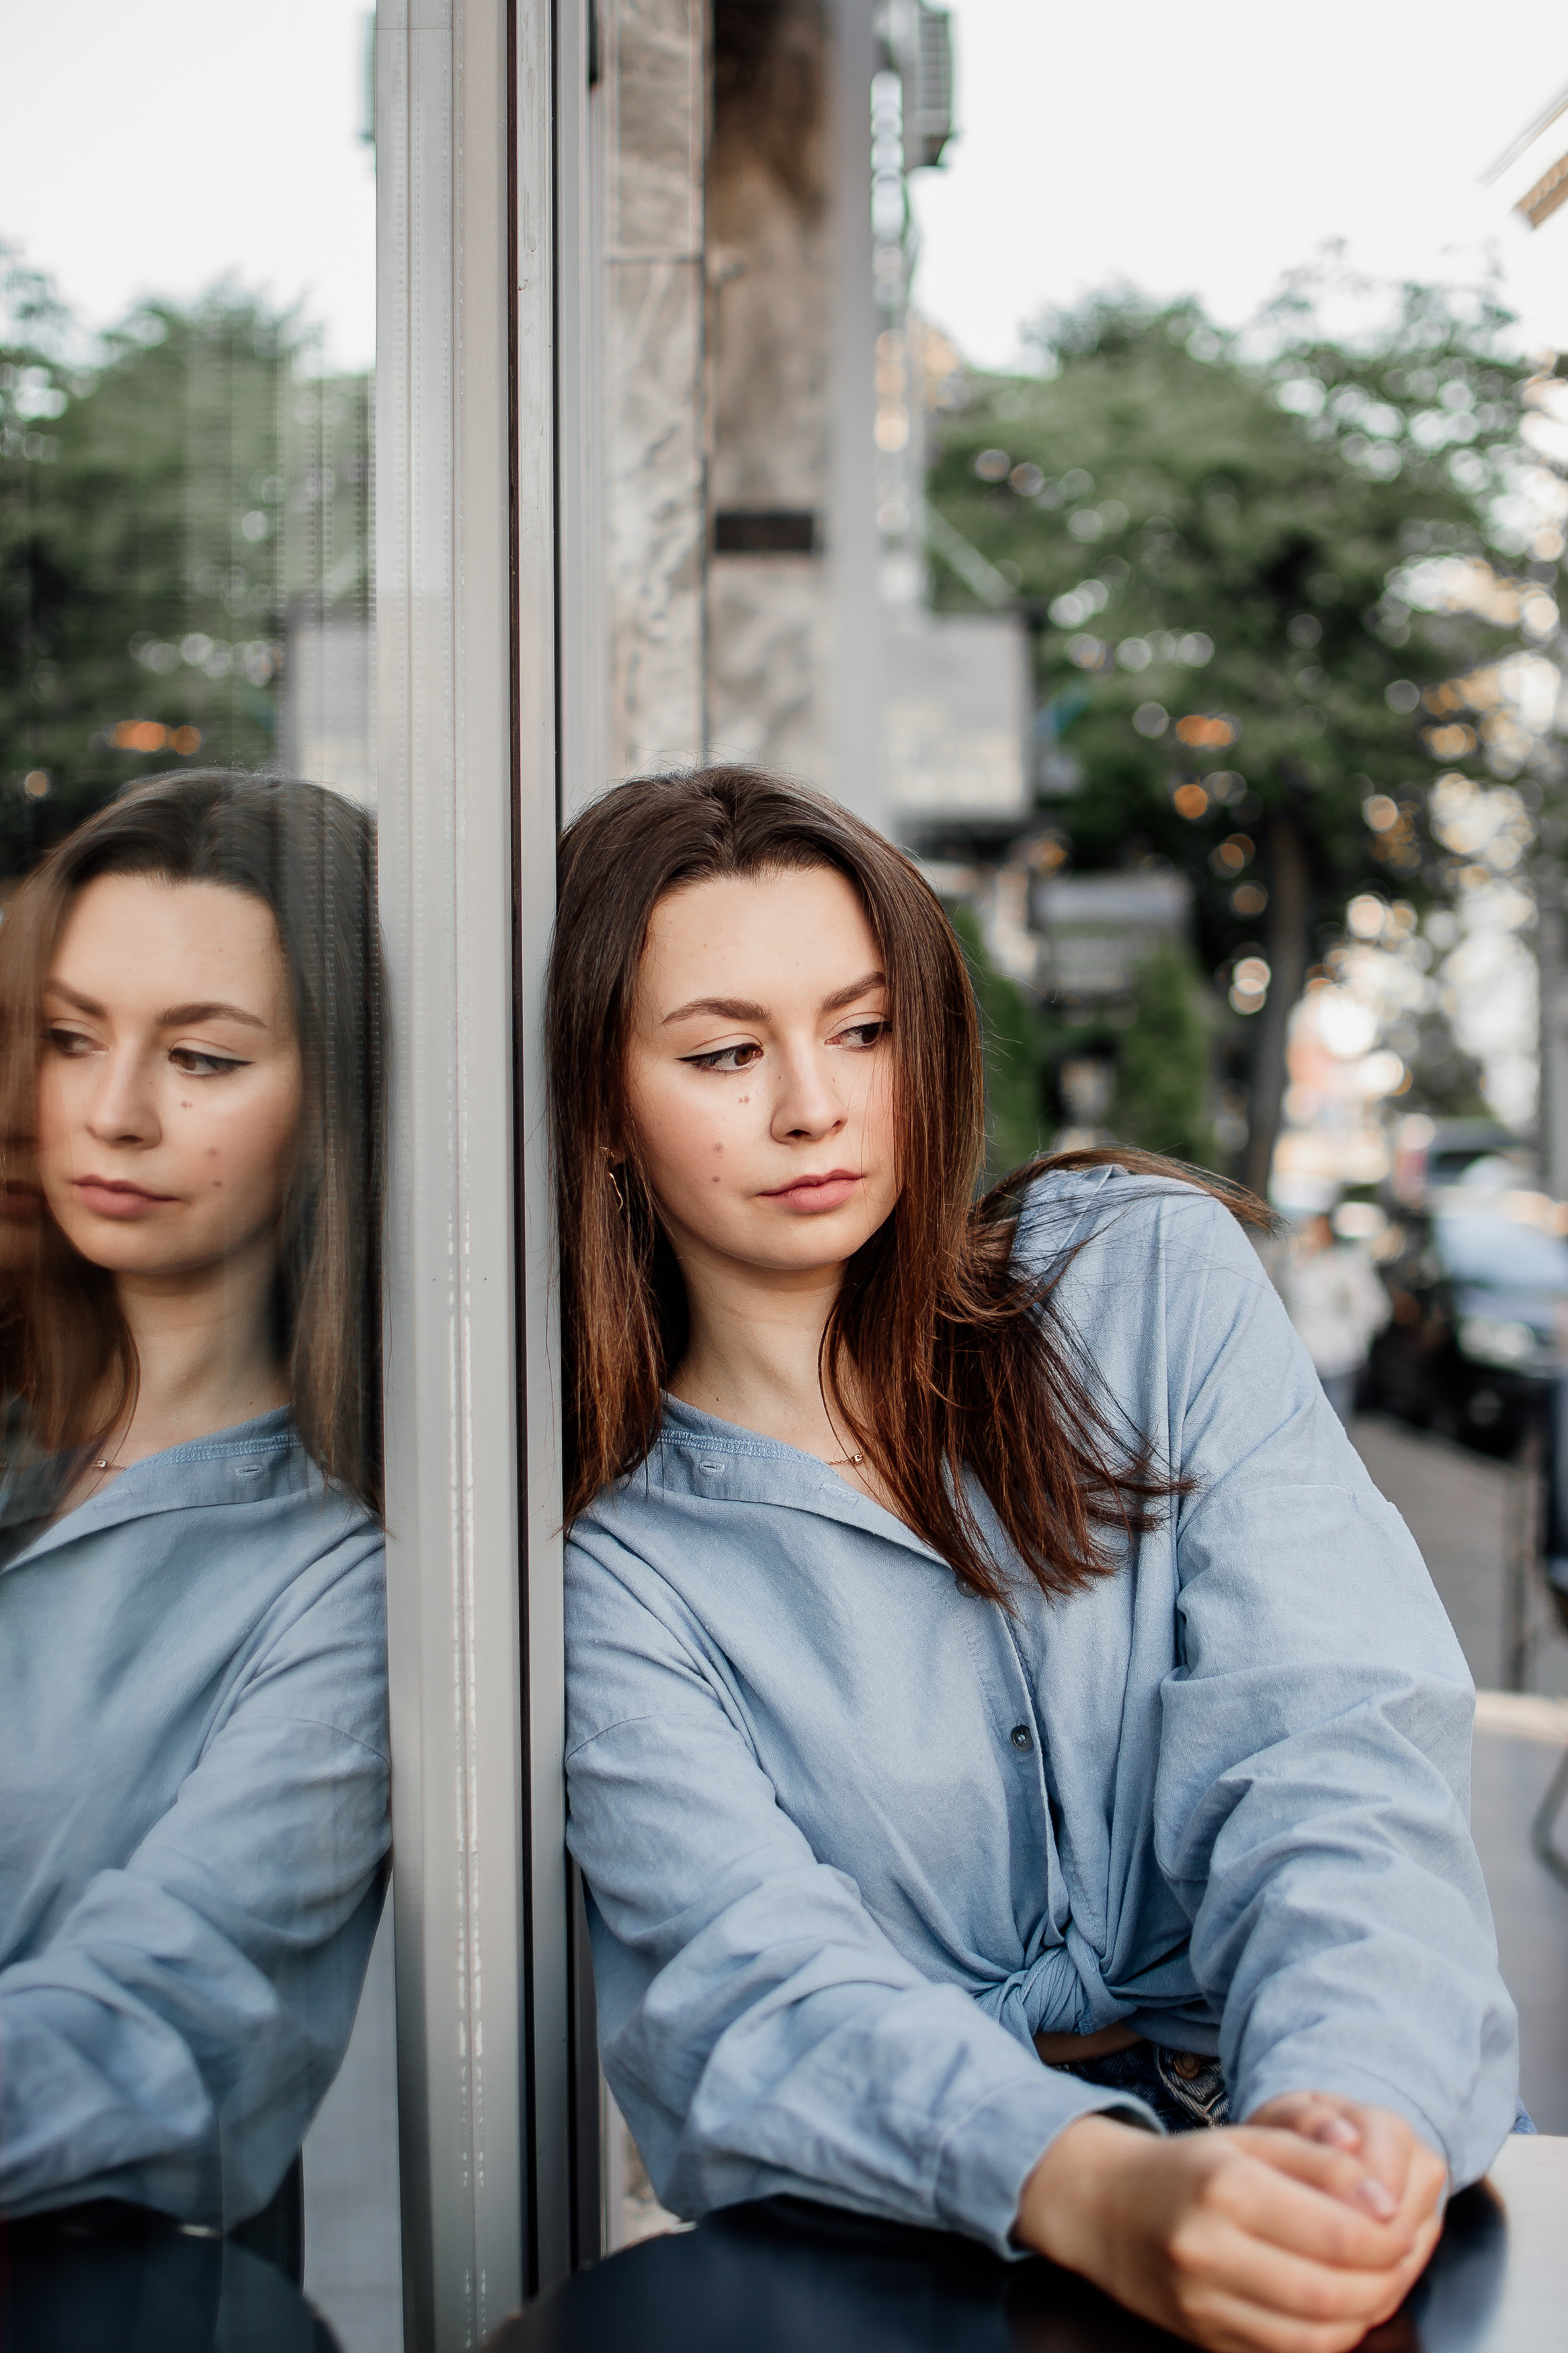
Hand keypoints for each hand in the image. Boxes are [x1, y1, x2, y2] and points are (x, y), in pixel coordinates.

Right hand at [1014, 2112, 1436, 2352]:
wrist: (1107, 2209)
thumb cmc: (1186, 2168)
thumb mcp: (1247, 2138)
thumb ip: (1318, 2158)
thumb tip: (1383, 2194)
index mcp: (1225, 2186)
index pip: (1335, 2230)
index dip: (1387, 2233)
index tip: (1401, 2218)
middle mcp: (1210, 2250)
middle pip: (1330, 2291)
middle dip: (1385, 2279)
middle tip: (1400, 2254)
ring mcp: (1204, 2305)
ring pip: (1315, 2335)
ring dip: (1363, 2313)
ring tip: (1376, 2280)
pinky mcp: (1207, 2340)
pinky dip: (1328, 2336)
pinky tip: (1339, 2306)